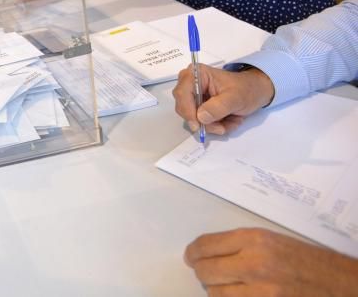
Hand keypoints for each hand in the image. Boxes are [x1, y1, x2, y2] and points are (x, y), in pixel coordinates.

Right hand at [172, 63, 273, 135]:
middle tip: (222, 127)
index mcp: (196, 74)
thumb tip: (201, 117)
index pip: (182, 93)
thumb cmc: (247, 89)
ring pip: (192, 118)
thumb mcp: (236, 97)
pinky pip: (200, 122)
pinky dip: (215, 125)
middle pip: (184, 107)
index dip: (188, 110)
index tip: (198, 125)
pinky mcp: (198, 107)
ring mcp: (194, 96)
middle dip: (204, 121)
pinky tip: (228, 120)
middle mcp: (190, 84)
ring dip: (213, 124)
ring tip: (231, 120)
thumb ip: (218, 107)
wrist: (256, 92)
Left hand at [185, 228, 357, 295]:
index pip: (206, 245)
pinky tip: (239, 294)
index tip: (190, 256)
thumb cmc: (306, 259)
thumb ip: (239, 244)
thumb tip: (206, 251)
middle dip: (201, 270)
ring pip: (216, 292)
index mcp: (254, 239)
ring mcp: (260, 291)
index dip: (193, 252)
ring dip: (216, 288)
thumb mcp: (271, 240)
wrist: (339, 283)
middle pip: (205, 270)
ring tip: (225, 283)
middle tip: (203, 270)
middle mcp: (254, 263)